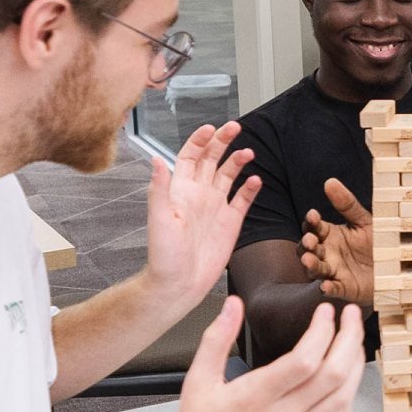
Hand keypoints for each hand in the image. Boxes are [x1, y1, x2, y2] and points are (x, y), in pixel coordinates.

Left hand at [143, 122, 260, 305]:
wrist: (179, 284)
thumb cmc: (164, 256)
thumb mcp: (159, 219)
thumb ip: (159, 188)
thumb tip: (155, 159)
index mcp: (181, 191)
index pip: (190, 156)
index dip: (200, 140)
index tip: (211, 129)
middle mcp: (199, 195)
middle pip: (211, 159)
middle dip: (223, 142)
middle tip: (235, 127)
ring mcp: (216, 208)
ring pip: (229, 176)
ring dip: (238, 161)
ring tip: (248, 152)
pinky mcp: (230, 223)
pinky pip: (242, 200)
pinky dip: (250, 188)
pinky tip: (256, 180)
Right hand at [161, 298, 365, 411]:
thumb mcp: (197, 382)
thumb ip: (216, 339)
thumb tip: (233, 305)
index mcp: (255, 397)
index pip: (304, 360)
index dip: (322, 331)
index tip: (325, 312)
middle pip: (333, 374)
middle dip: (349, 338)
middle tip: (350, 316)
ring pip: (342, 396)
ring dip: (355, 364)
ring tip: (354, 340)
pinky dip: (349, 394)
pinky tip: (348, 377)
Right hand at [299, 178, 375, 304]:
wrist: (395, 266)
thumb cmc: (377, 241)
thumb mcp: (364, 220)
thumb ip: (347, 204)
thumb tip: (329, 181)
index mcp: (330, 234)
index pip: (314, 227)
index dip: (311, 221)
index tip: (313, 215)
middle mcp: (327, 252)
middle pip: (308, 248)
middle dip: (306, 244)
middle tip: (310, 240)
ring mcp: (333, 270)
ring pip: (315, 268)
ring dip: (310, 265)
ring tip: (308, 260)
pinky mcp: (343, 287)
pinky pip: (332, 288)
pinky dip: (327, 288)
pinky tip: (325, 286)